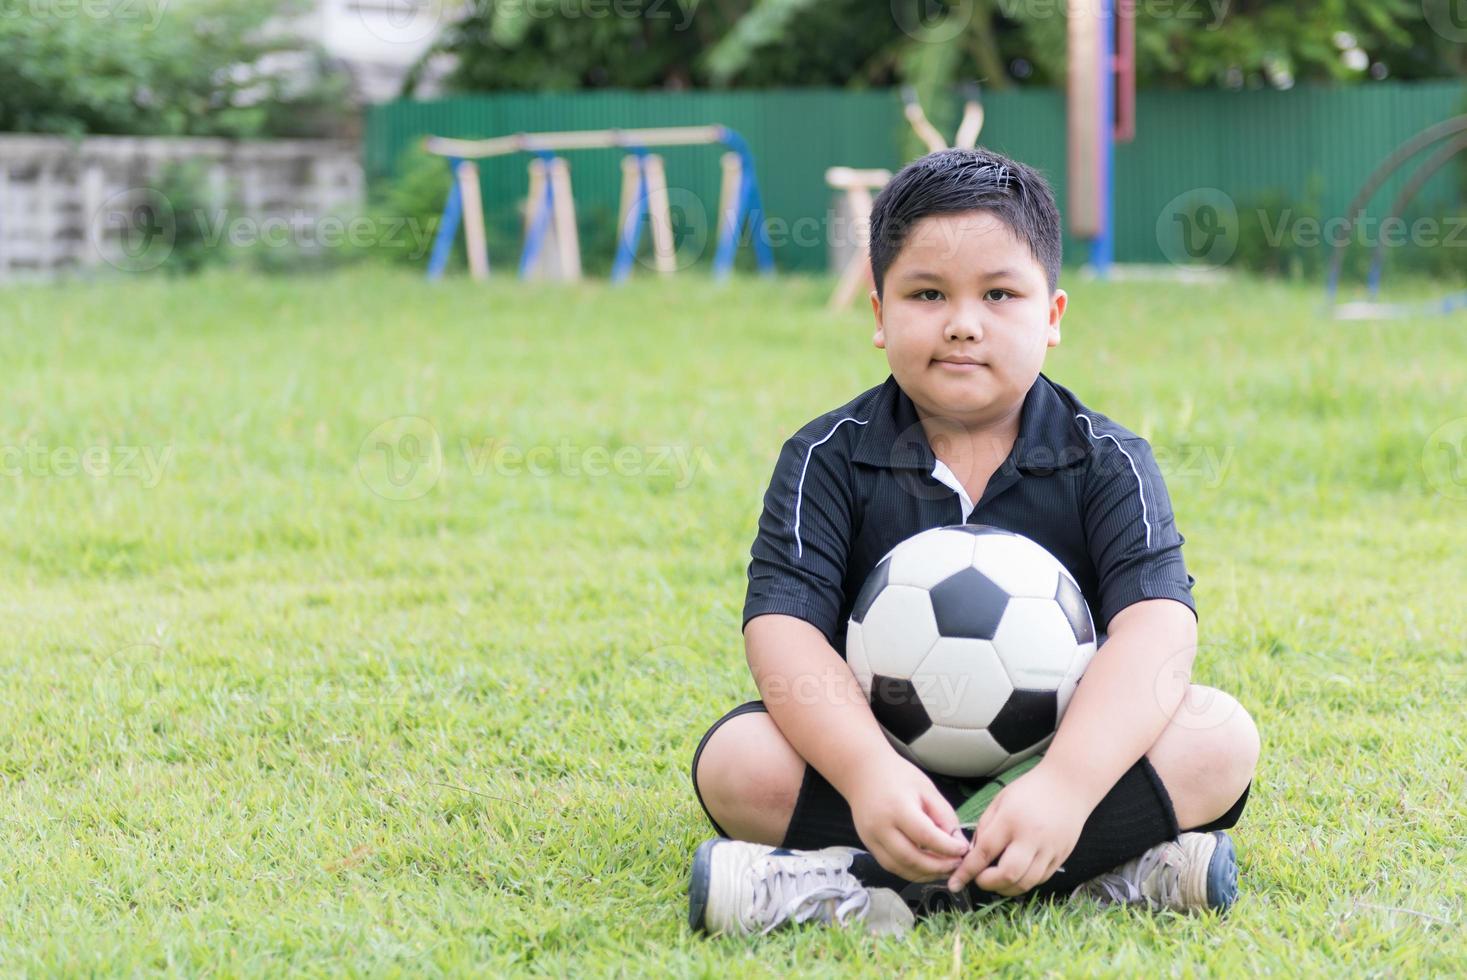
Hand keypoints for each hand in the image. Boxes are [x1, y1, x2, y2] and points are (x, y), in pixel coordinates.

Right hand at [847, 754, 970, 882]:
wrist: (863, 772)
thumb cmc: (898, 776)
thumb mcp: (927, 789)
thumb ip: (944, 817)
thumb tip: (958, 844)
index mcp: (897, 808)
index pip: (926, 837)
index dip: (948, 848)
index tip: (964, 850)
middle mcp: (880, 827)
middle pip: (912, 858)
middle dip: (938, 867)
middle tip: (957, 864)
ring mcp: (871, 839)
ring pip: (901, 868)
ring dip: (926, 873)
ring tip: (945, 869)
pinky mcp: (868, 846)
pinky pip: (891, 866)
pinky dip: (911, 871)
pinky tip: (927, 867)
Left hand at [946, 760, 1091, 896]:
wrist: (1068, 785)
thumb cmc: (1030, 791)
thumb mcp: (1000, 801)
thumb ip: (985, 827)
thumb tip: (973, 855)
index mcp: (1011, 819)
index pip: (985, 852)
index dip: (967, 871)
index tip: (955, 883)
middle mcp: (1032, 837)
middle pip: (1008, 874)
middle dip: (988, 884)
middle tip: (979, 879)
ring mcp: (1049, 849)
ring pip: (1026, 883)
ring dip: (1006, 888)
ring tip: (996, 880)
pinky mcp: (1061, 857)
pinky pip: (1040, 879)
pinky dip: (1024, 882)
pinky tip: (1016, 874)